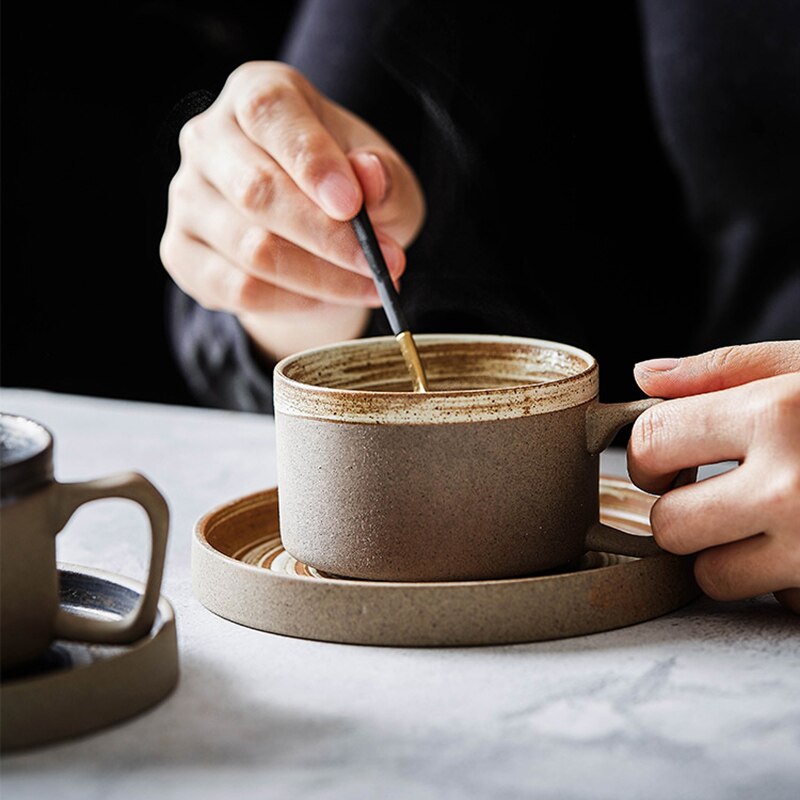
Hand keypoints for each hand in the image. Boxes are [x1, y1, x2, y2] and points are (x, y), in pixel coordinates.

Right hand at [160, 61, 425, 359]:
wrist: (314, 241)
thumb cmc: (350, 193)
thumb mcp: (383, 176)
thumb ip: (382, 174)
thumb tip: (370, 175)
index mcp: (256, 94)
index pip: (269, 114)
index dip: (311, 161)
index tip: (352, 204)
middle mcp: (207, 138)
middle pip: (257, 191)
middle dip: (329, 237)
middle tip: (384, 265)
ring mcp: (187, 198)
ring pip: (252, 250)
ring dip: (323, 279)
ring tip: (373, 286)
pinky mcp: (181, 252)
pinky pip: (240, 290)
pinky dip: (294, 303)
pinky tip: (328, 299)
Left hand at [628, 341, 799, 613]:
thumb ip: (725, 370)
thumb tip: (645, 376)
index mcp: (775, 415)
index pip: (652, 442)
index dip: (648, 454)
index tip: (663, 461)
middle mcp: (791, 488)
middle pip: (669, 525)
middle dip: (683, 511)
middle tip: (718, 493)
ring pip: (711, 576)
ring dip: (727, 554)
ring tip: (766, 522)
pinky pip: (775, 600)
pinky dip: (784, 579)